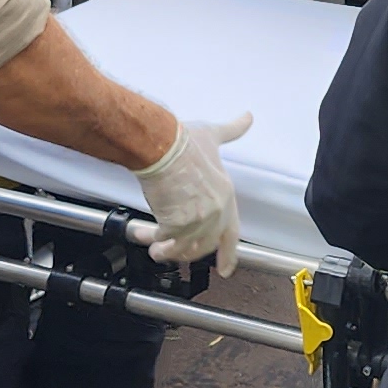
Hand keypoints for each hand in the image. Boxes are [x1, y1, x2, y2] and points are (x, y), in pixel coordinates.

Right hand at [131, 110, 249, 266]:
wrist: (161, 146)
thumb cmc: (184, 141)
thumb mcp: (213, 136)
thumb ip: (231, 131)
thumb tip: (247, 118)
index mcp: (226, 196)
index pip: (231, 234)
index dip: (228, 254)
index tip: (226, 269)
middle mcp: (215, 213)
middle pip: (203, 246)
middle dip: (185, 251)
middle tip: (170, 250)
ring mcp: (196, 222)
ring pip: (182, 249)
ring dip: (165, 250)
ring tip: (153, 247)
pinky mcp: (174, 225)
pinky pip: (161, 241)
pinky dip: (149, 240)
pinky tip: (140, 234)